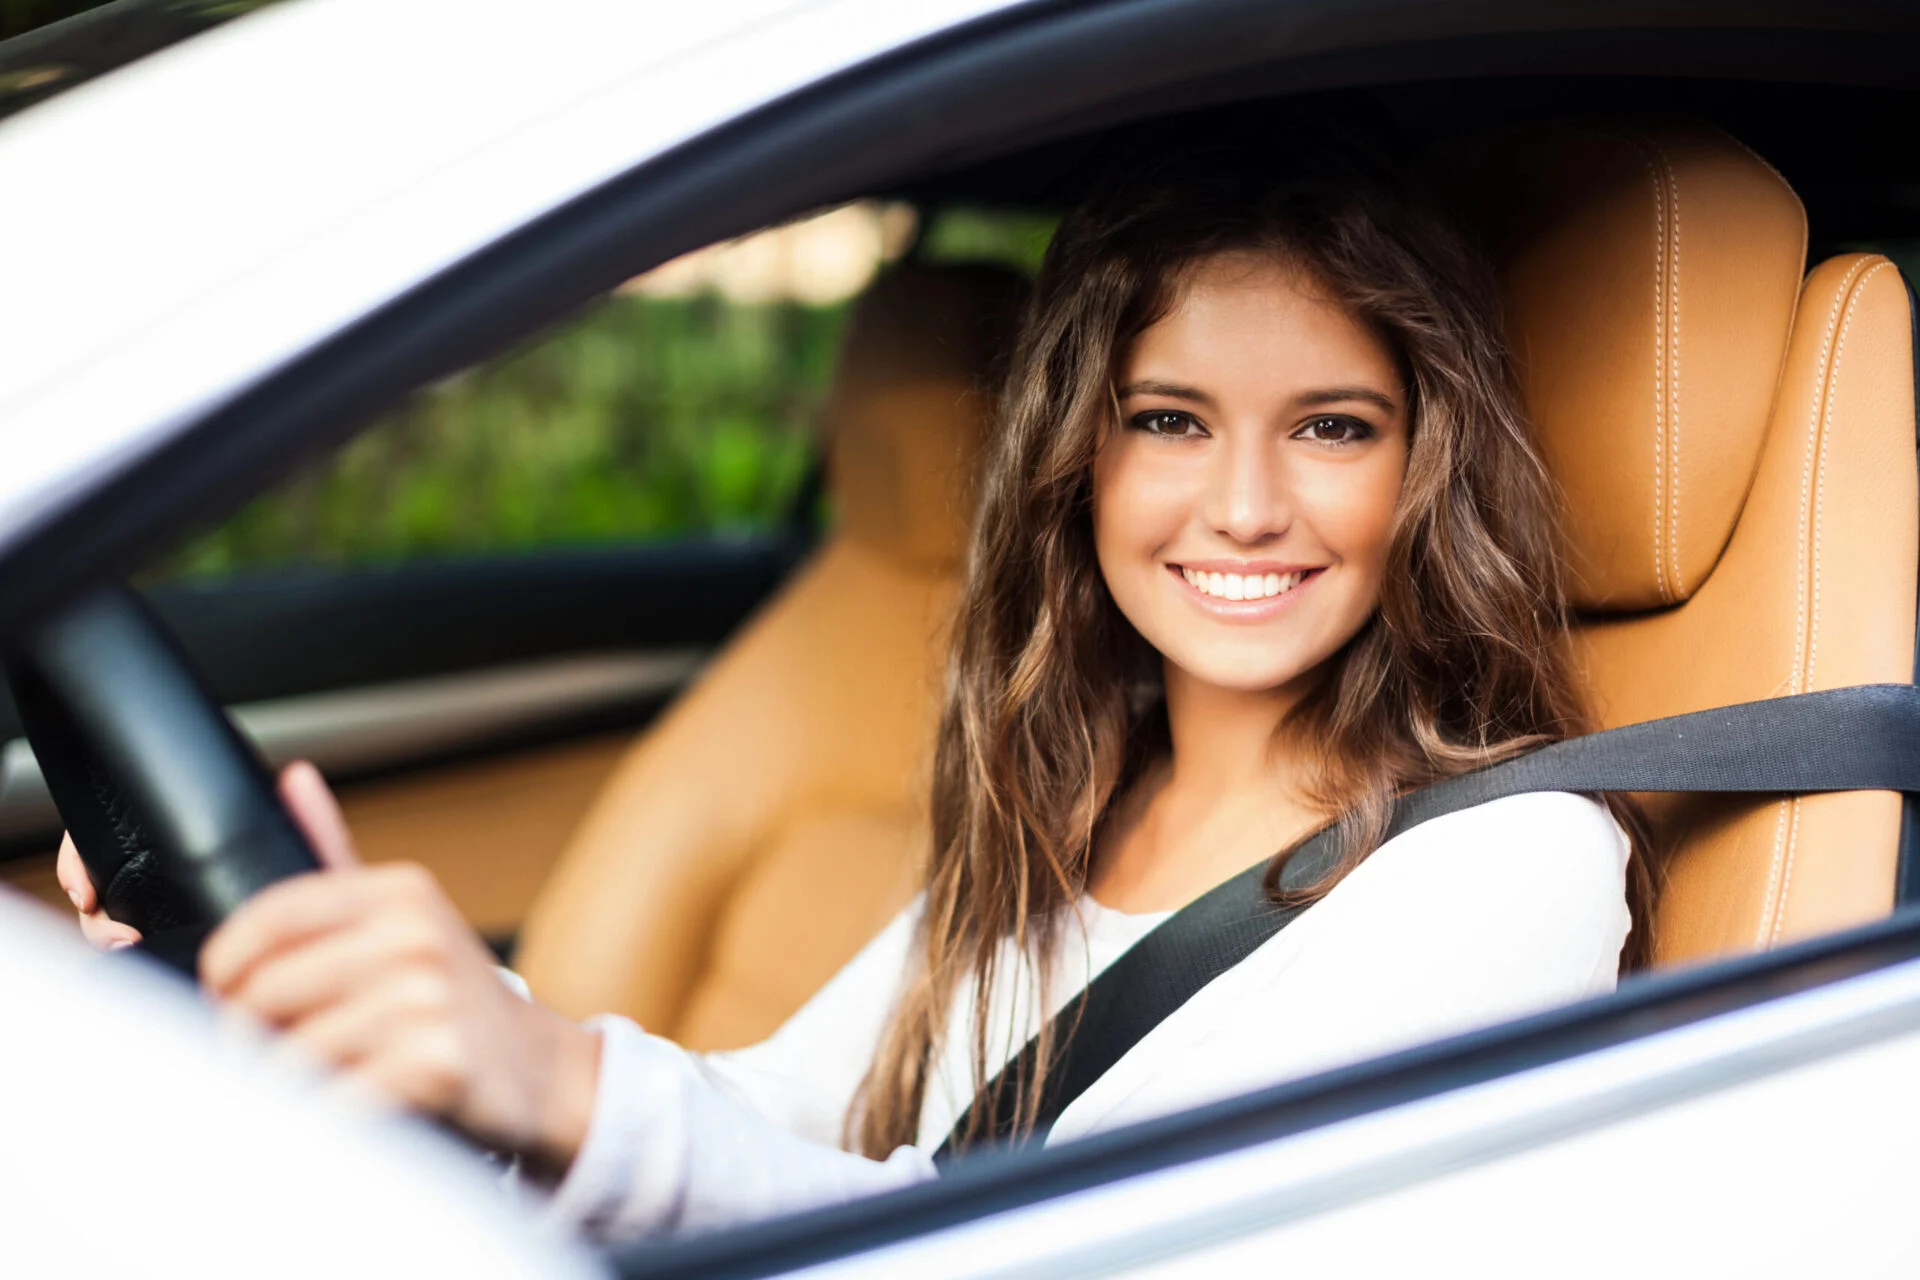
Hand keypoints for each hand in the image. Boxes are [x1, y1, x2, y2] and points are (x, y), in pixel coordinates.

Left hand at [61, 761, 601, 1174]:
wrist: (541, 1071)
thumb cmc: (455, 999)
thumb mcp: (404, 917)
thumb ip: (336, 852)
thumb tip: (295, 778)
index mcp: (400, 892)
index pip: (269, 918)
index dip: (225, 966)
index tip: (226, 994)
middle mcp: (416, 936)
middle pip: (266, 992)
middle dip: (247, 1034)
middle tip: (266, 1050)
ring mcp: (429, 1000)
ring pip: (291, 1054)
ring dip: (282, 1083)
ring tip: (314, 1079)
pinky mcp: (437, 1065)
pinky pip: (331, 1101)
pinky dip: (322, 1117)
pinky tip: (346, 1106)